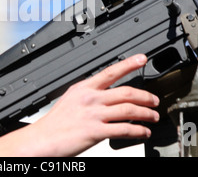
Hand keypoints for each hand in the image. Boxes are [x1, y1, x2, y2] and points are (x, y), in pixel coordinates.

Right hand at [0, 54, 159, 156]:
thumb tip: (107, 94)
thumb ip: (90, 94)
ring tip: (153, 116)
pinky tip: (143, 132)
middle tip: (154, 100)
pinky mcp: (96, 132)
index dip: (128, 64)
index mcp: (84, 87)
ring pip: (129, 110)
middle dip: (145, 96)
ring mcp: (94, 114)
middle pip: (126, 92)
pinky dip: (138, 131)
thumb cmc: (56, 122)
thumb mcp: (71, 99)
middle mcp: (91, 98)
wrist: (43, 139)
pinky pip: (124, 129)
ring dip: (146, 113)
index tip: (141, 58)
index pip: (110, 71)